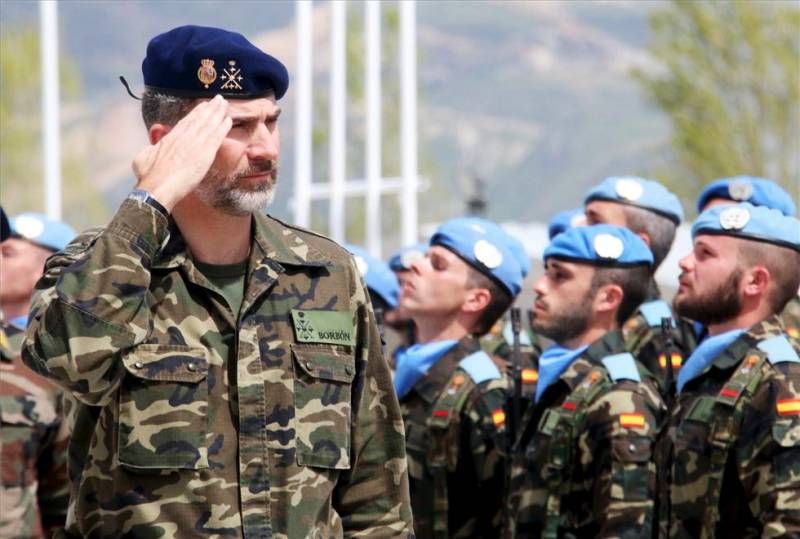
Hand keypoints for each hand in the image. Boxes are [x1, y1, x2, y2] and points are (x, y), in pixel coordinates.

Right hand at [132, 95, 231, 210]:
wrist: (158, 186)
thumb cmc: (148, 175)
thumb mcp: (144, 156)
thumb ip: (151, 148)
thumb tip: (152, 146)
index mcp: (171, 137)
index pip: (187, 122)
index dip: (197, 113)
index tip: (204, 106)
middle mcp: (184, 137)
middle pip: (200, 119)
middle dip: (210, 108)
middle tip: (219, 99)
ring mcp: (195, 144)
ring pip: (209, 124)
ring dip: (218, 113)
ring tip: (224, 103)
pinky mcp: (205, 154)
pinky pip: (216, 137)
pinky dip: (222, 128)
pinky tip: (228, 121)